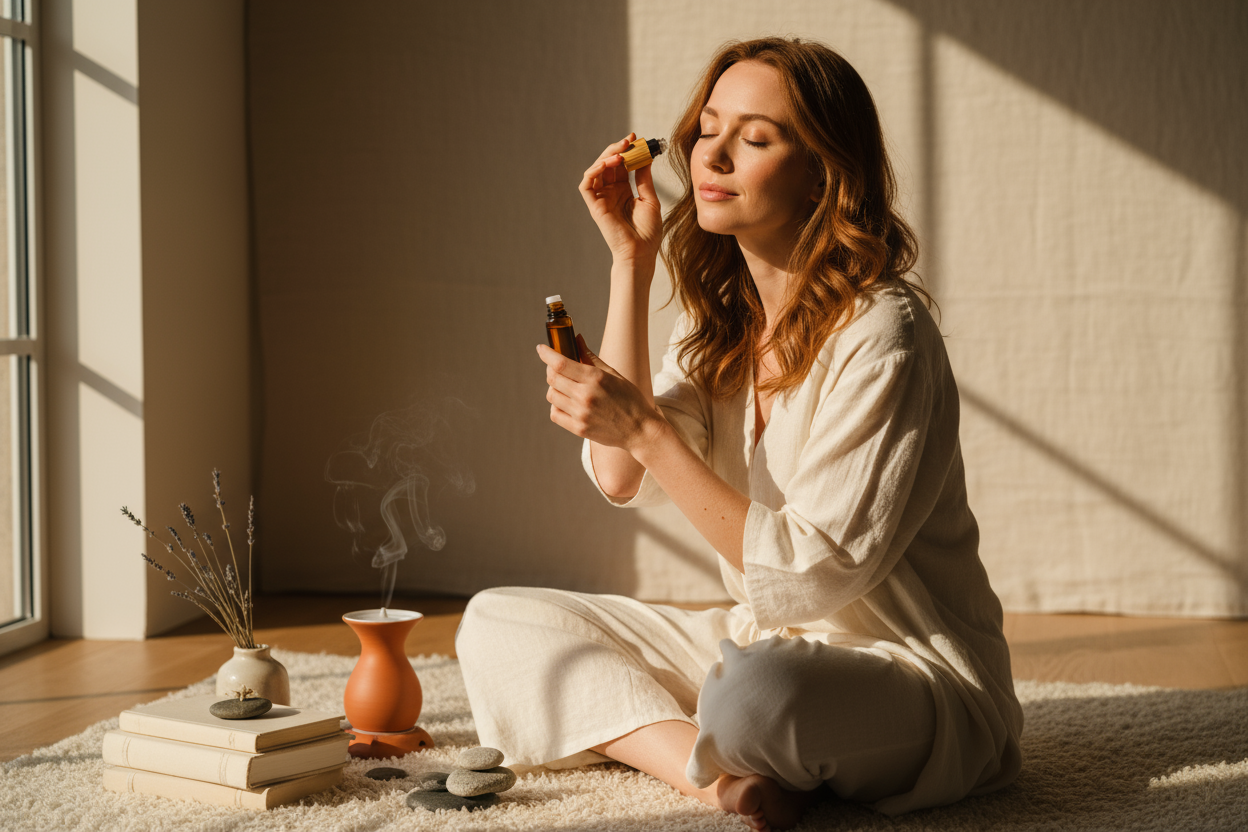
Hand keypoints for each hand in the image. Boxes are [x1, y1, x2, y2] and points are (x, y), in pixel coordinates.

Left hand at [538, 334, 661, 453]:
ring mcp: (581, 414)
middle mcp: (586, 396)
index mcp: (595, 379)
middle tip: (556, 368)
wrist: (639, 430)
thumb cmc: (630, 400)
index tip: (541, 349)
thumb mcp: (613, 374)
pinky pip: (555, 414)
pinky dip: (556, 406)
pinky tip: (565, 402)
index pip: (560, 364)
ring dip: (554, 388)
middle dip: (550, 370)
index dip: (547, 354)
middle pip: (553, 378)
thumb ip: (590, 357)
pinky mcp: (579, 429)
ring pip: (552, 395)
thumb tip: (576, 339)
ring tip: (565, 387)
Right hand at [579, 133, 662, 267]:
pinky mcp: (594, 206)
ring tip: (621, 152)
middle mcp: (610, 192)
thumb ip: (644, 178)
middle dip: (617, 149)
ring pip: (596, 170)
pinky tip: (607, 164)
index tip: (637, 139)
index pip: (622, 165)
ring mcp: (601, 198)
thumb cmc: (647, 231)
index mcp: (623, 190)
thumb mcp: (650, 199)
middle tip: (629, 140)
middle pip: (608, 164)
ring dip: (606, 157)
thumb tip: (645, 157)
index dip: (627, 151)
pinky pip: (586, 184)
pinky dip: (594, 171)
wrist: (641, 252)